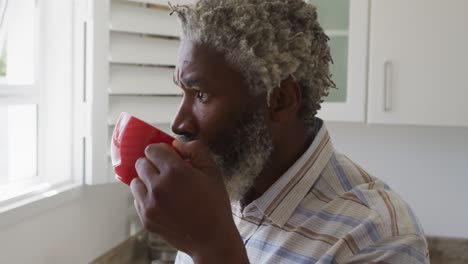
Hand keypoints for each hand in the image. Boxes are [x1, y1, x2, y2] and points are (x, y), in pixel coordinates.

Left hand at [130, 140, 248, 263]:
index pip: (152, 149)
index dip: (162, 150)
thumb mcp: (212, 171)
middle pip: (141, 163)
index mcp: (174, 171)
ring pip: (135, 182)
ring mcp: (149, 204)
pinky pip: (137, 199)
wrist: (211, 238)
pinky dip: (146, 197)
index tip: (169, 156)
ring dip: (146, 180)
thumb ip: (195, 150)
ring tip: (162, 187)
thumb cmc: (214, 203)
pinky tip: (162, 202)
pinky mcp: (146, 218)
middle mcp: (157, 186)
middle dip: (153, 164)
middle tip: (166, 171)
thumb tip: (177, 144)